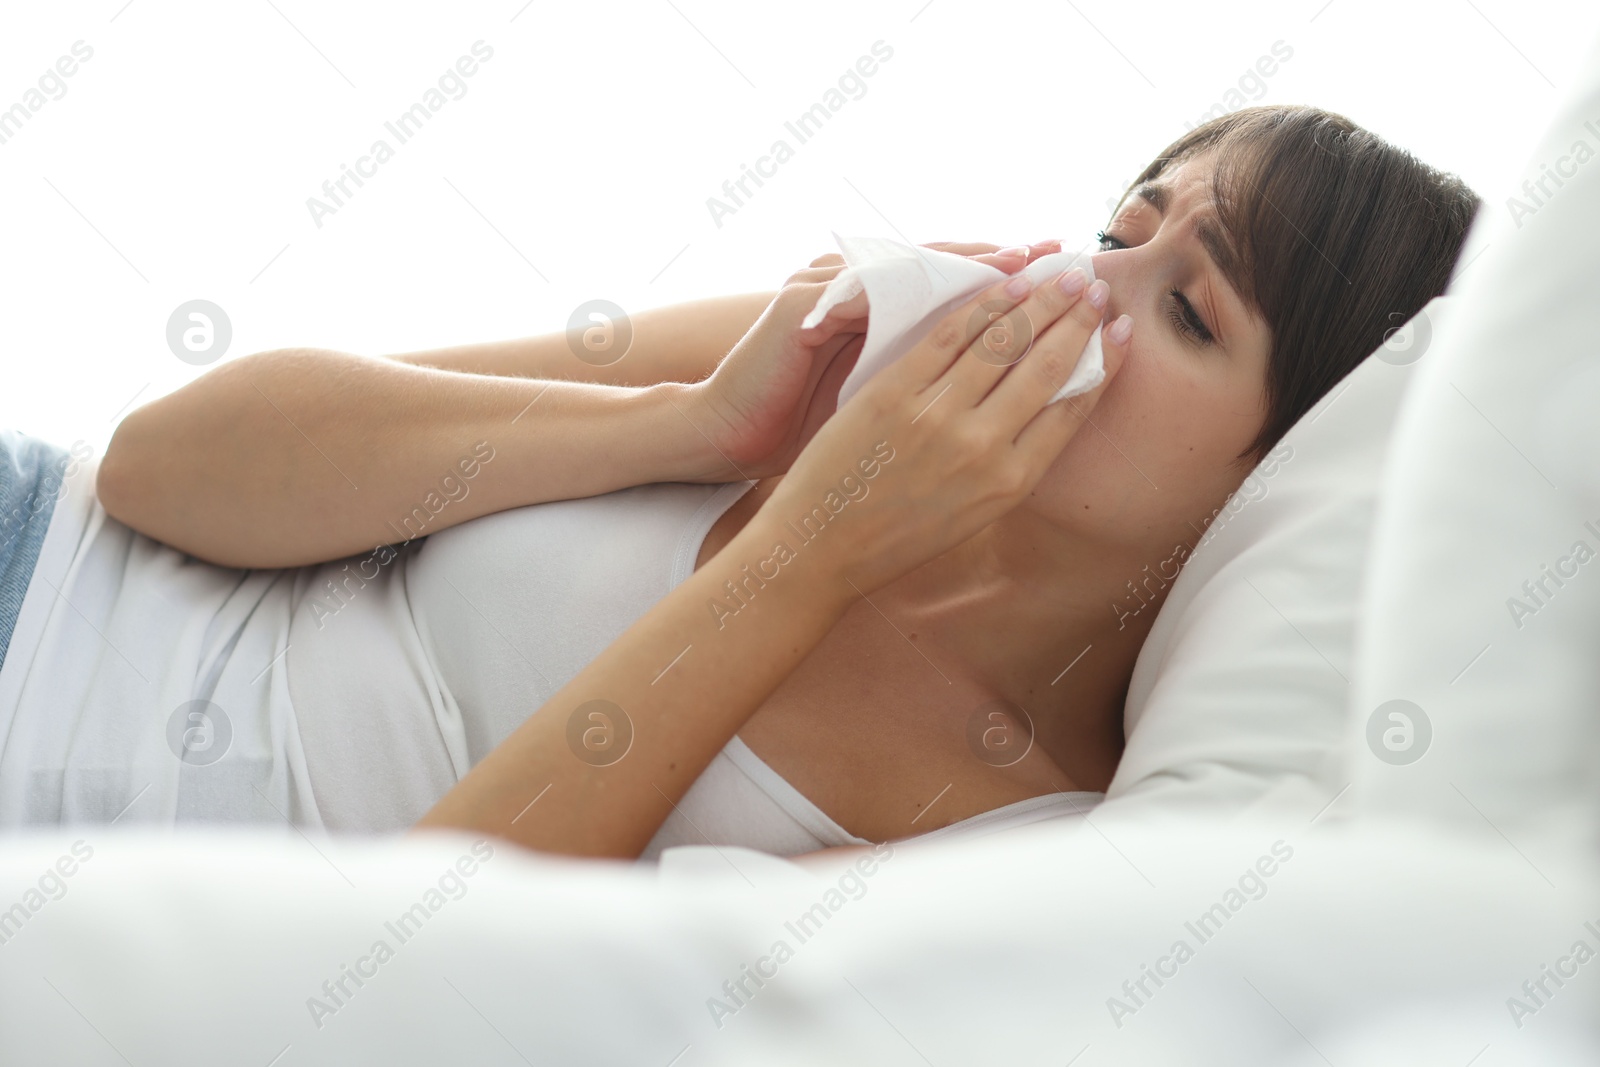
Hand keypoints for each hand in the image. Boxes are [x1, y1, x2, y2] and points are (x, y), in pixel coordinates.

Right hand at [685, 241, 1061, 480]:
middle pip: (948, 270)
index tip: (1072, 293)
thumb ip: (933, 390)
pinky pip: (862, 283)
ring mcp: (831, 293)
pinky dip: (906, 280)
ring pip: (911, 265)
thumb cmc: (807, 437)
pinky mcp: (803, 303)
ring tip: (1019, 262)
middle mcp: (862, 298)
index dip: (1016, 294)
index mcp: (883, 323)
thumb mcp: (879, 409)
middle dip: (1010, 269)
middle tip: (1064, 262)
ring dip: (968, 262)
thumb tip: (1012, 399)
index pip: (962, 299)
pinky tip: (950, 283)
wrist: (729, 435)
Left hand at [750, 265, 1128, 597]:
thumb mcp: (972, 512)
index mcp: (1010, 482)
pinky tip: (1008, 284)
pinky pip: (951, 335)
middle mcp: (983, 448)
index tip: (1121, 329)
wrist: (822, 547)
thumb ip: (1010, 464)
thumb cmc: (896, 536)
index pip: (1072, 408)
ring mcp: (939, 417)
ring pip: (1005, 342)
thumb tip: (1046, 407)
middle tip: (1096, 286)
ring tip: (1062, 274)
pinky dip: (985, 304)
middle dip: (1078, 319)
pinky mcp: (896, 393)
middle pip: (1047, 366)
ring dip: (1042, 300)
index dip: (1102, 362)